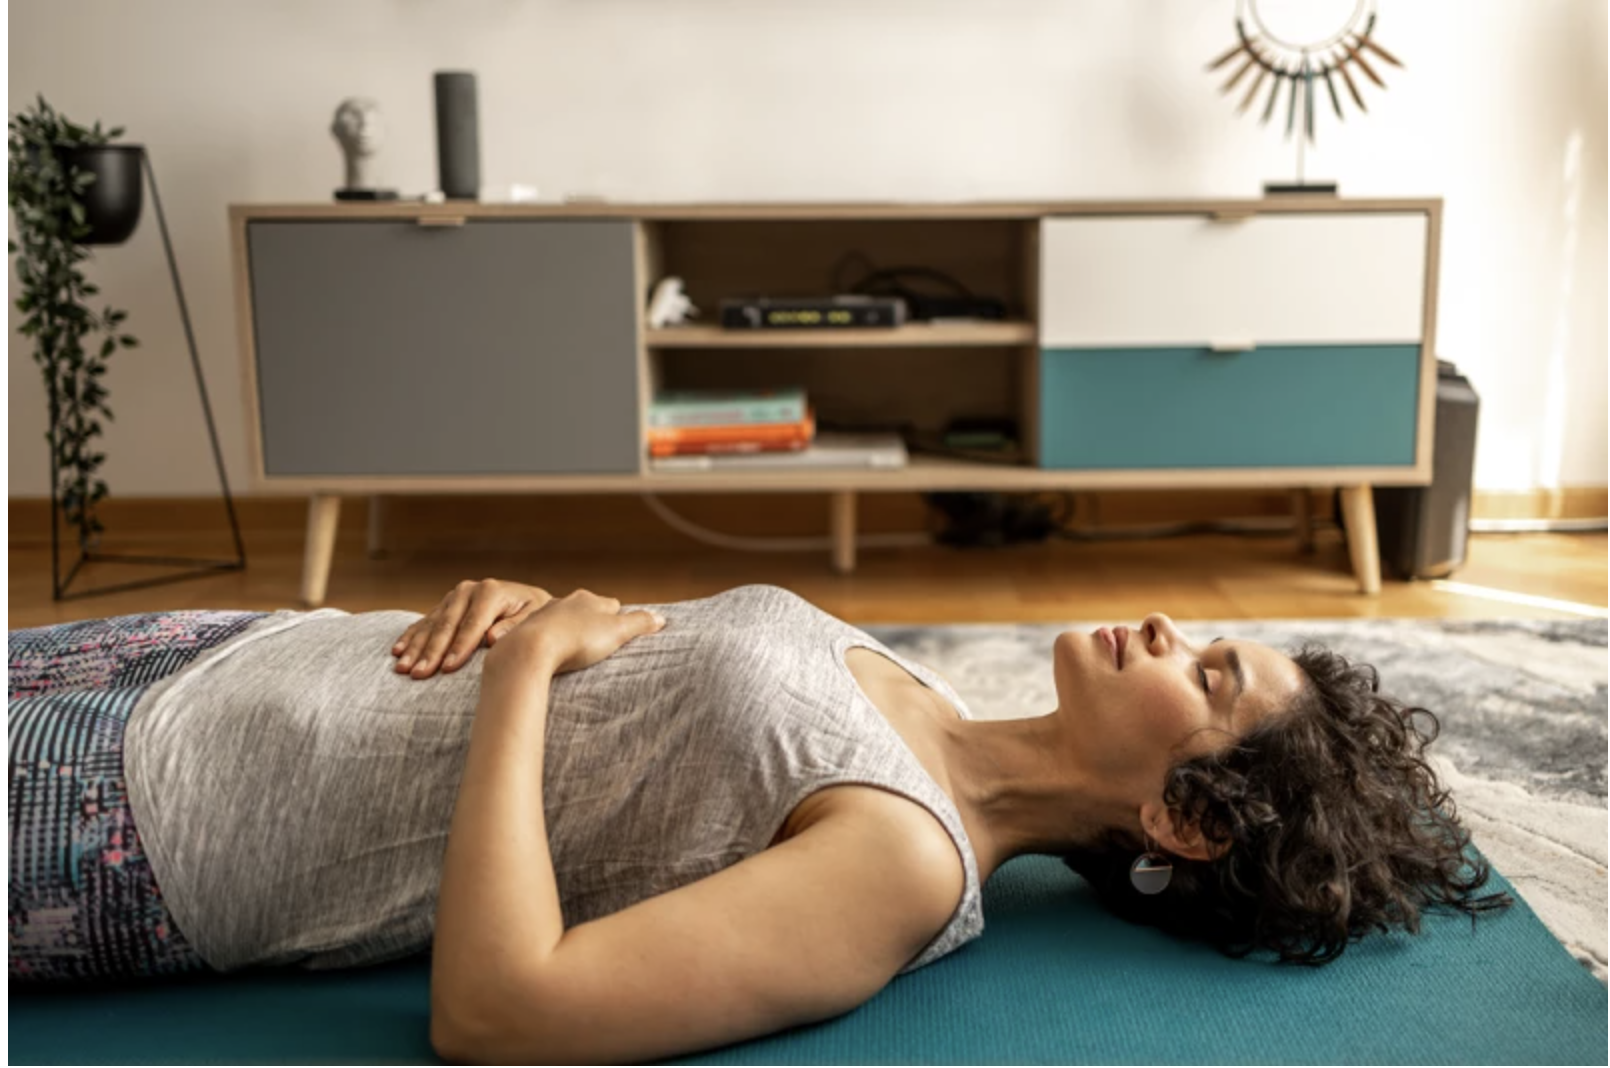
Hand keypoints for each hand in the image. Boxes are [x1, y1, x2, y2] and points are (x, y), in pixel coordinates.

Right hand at [392, 579, 553, 678]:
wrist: (528, 601)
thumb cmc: (534, 614)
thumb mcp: (533, 618)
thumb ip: (514, 627)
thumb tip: (492, 639)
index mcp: (491, 591)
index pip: (472, 624)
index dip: (459, 647)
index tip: (448, 669)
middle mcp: (468, 591)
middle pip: (446, 626)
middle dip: (431, 652)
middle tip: (419, 674)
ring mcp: (453, 597)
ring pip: (431, 626)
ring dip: (415, 648)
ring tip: (403, 668)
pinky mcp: (444, 606)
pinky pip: (423, 623)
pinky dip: (410, 638)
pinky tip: (397, 652)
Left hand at [485, 589, 664, 679]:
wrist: (531, 649)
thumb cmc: (577, 639)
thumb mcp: (616, 632)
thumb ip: (640, 623)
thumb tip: (661, 618)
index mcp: (589, 600)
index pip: (611, 605)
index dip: (618, 619)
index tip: (621, 633)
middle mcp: (565, 601)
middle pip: (586, 610)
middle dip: (593, 623)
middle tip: (599, 643)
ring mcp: (543, 614)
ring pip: (562, 619)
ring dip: (569, 631)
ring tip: (574, 651)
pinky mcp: (526, 630)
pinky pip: (542, 633)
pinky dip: (549, 641)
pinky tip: (551, 654)